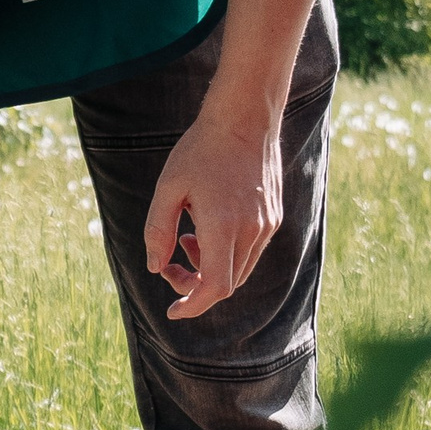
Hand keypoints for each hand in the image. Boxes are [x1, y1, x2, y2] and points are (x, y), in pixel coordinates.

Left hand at [141, 104, 284, 322]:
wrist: (245, 118)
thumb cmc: (200, 150)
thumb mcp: (168, 188)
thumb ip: (157, 231)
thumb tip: (156, 268)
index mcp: (223, 225)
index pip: (215, 287)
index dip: (193, 305)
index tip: (173, 311)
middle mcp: (251, 230)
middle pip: (226, 284)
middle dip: (195, 285)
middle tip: (170, 266)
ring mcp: (267, 224)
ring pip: (239, 269)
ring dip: (210, 267)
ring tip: (187, 238)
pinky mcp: (273, 217)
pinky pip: (249, 251)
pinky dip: (226, 253)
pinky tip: (207, 226)